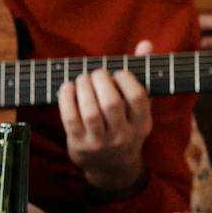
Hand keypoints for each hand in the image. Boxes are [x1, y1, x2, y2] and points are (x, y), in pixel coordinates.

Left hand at [58, 45, 155, 193]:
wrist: (111, 168)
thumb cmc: (126, 126)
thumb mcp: (139, 107)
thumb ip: (142, 74)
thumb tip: (146, 44)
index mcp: (142, 124)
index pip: (137, 98)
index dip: (125, 79)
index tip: (117, 72)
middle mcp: (123, 136)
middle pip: (111, 103)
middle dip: (101, 81)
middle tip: (96, 73)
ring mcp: (100, 143)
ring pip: (90, 112)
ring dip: (83, 88)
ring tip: (82, 78)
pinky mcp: (79, 145)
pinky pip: (70, 119)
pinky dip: (66, 99)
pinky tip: (67, 87)